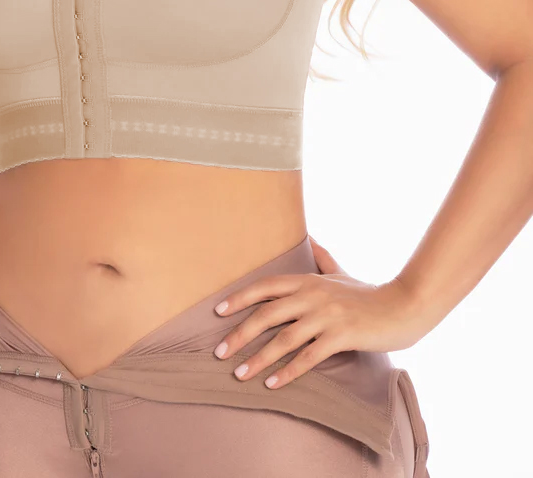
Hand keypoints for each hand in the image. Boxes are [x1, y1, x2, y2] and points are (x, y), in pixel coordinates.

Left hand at [212, 235, 428, 388]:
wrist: (403, 306)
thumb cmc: (368, 294)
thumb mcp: (341, 272)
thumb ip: (322, 258)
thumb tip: (308, 237)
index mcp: (308, 280)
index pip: (266, 286)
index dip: (240, 298)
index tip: (218, 311)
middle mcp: (313, 295)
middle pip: (267, 314)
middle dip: (240, 334)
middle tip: (219, 352)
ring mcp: (326, 316)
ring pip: (284, 339)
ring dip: (258, 359)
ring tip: (239, 375)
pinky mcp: (341, 336)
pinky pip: (308, 357)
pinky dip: (287, 372)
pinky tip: (272, 384)